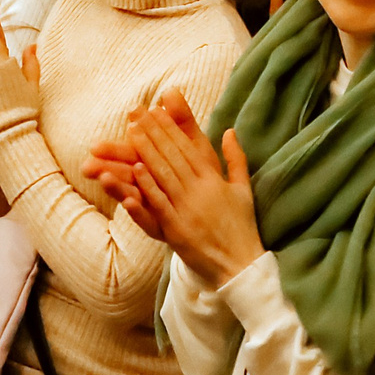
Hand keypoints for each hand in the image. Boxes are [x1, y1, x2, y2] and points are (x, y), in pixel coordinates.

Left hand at [114, 89, 262, 285]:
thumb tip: (230, 131)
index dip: (170, 128)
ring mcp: (187, 209)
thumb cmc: (241, 226)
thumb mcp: (243, 189)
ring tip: (131, 132)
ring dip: (146, 151)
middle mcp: (200, 191)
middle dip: (154, 133)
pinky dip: (147, 185)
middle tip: (136, 114)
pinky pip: (159, 202)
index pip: (187, 148)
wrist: (240, 264)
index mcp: (214, 180)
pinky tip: (135, 168)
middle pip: (172, 156)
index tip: (156, 111)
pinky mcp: (176, 228)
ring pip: (163, 174)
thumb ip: (236, 158)